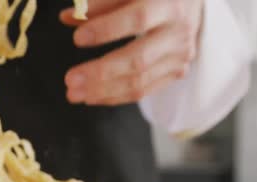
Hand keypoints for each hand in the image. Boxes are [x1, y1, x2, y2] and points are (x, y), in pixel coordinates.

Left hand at [61, 0, 203, 105]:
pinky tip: (91, 97)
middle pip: (139, 58)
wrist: (190, 1)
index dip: (107, 29)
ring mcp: (180, 55)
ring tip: (73, 93)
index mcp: (168, 2)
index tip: (77, 38)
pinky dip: (114, 96)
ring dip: (102, 91)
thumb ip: (99, 3)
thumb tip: (67, 17)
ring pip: (140, 80)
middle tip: (69, 80)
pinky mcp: (177, 72)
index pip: (138, 18)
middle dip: (101, 72)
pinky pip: (144, 91)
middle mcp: (178, 31)